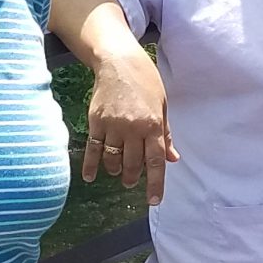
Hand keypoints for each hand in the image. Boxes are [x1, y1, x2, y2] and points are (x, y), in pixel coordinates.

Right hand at [81, 48, 175, 204]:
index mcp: (153, 125)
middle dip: (132, 177)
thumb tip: (173, 159)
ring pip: (113, 159)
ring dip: (116, 170)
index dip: (155, 184)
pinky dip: (91, 164)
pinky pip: (93, 148)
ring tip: (118, 173)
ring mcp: (113, 126)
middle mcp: (133, 128)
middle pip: (133, 163)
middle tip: (131, 181)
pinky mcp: (96, 121)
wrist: (118, 61)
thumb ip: (165, 134)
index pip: (156, 161)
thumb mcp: (163, 105)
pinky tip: (90, 177)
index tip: (154, 201)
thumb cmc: (145, 81)